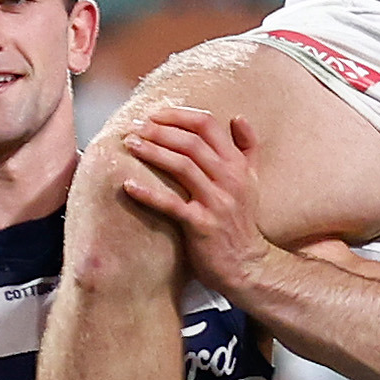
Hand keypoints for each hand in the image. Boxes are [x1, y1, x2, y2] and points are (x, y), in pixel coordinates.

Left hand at [119, 103, 274, 300]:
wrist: (247, 264)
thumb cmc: (242, 221)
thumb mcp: (252, 181)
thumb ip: (248, 148)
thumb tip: (238, 117)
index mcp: (238, 165)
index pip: (208, 125)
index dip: (179, 115)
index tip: (155, 114)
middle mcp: (229, 179)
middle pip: (191, 142)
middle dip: (160, 130)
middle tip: (136, 126)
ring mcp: (216, 202)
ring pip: (182, 166)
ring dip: (152, 152)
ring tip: (130, 144)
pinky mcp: (201, 225)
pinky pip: (171, 204)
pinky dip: (148, 193)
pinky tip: (128, 185)